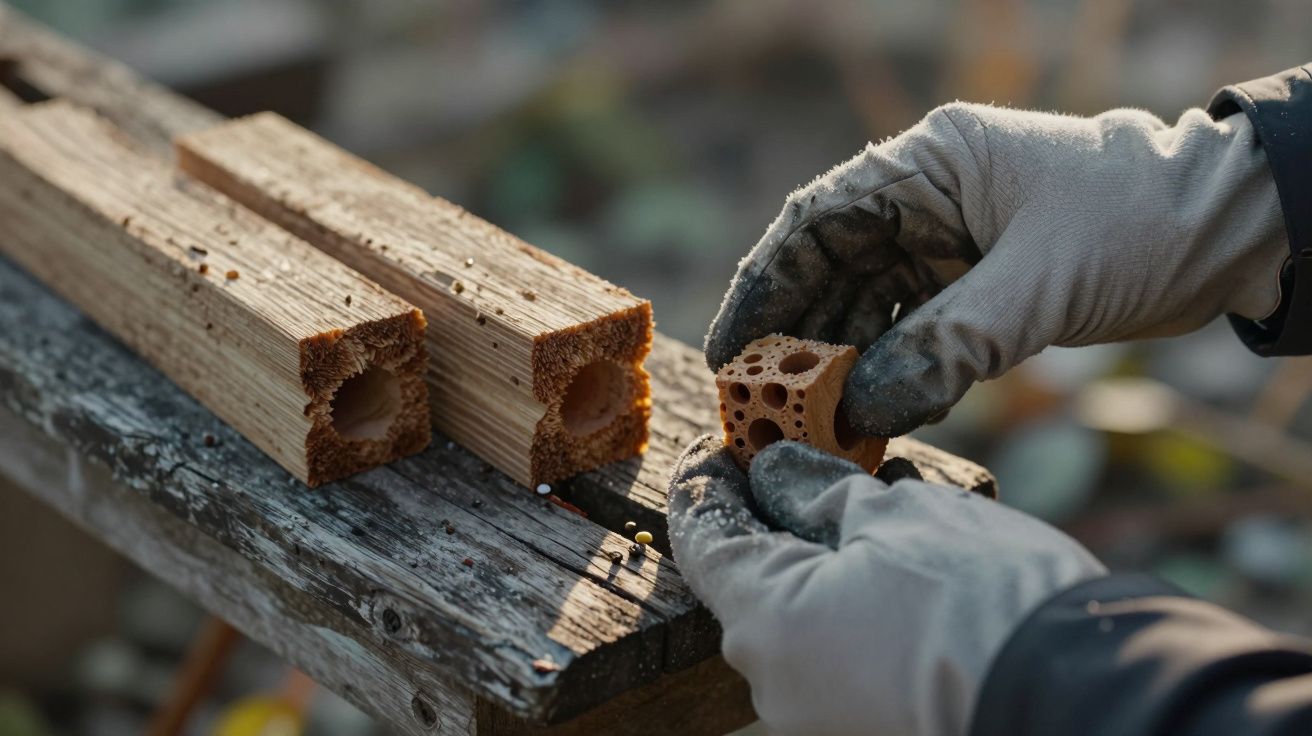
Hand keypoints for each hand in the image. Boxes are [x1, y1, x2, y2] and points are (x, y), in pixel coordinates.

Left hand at [667, 436, 1104, 735]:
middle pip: (746, 583)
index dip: (706, 479)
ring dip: (813, 566)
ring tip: (861, 512)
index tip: (720, 443)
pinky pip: (832, 659)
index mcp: (765, 621)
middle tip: (798, 460)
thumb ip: (819, 491)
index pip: (701, 536)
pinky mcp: (860, 729)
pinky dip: (844, 611)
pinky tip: (889, 573)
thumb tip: (776, 473)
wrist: (1081, 696)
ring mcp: (817, 718)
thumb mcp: (899, 514)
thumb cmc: (985, 598)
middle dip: (767, 519)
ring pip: (794, 623)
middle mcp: (774, 684)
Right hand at [705, 103, 1287, 435]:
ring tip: (812, 430)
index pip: (816, 223)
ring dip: (841, 371)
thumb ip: (948, 346)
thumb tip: (865, 410)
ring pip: (867, 311)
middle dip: (796, 342)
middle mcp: (925, 201)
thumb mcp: (1039, 285)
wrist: (1229, 233)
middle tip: (761, 408)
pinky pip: (910, 335)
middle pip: (831, 273)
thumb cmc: (1139, 224)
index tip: (731, 349)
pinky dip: (889, 378)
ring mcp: (947, 244)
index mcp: (928, 165)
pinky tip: (871, 419)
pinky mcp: (972, 286)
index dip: (763, 286)